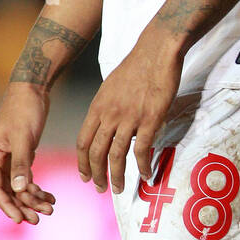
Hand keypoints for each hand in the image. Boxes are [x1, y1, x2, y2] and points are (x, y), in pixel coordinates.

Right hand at [0, 82, 55, 223]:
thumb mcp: (23, 137)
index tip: (20, 220)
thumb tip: (18, 189)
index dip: (7, 206)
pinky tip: (51, 196)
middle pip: (8, 192)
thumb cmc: (24, 109)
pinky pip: (26, 178)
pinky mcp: (22, 155)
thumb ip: (21, 163)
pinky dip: (37, 188)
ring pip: (18, 187)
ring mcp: (10, 158)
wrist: (33, 88)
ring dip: (33, 199)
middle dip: (23, 206)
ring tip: (51, 208)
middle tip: (40, 219)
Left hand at [76, 22, 183, 194]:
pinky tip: (144, 174)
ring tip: (119, 189)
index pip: (83, 141)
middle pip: (96, 153)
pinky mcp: (150, 119)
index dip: (82, 162)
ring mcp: (129, 117)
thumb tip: (109, 127)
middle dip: (96, 175)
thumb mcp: (111, 87)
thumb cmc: (136, 67)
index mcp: (98, 106)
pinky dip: (141, 166)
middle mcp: (109, 114)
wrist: (156, 51)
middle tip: (100, 188)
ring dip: (116, 176)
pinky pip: (142, 150)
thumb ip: (107, 109)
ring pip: (116, 155)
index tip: (84, 176)